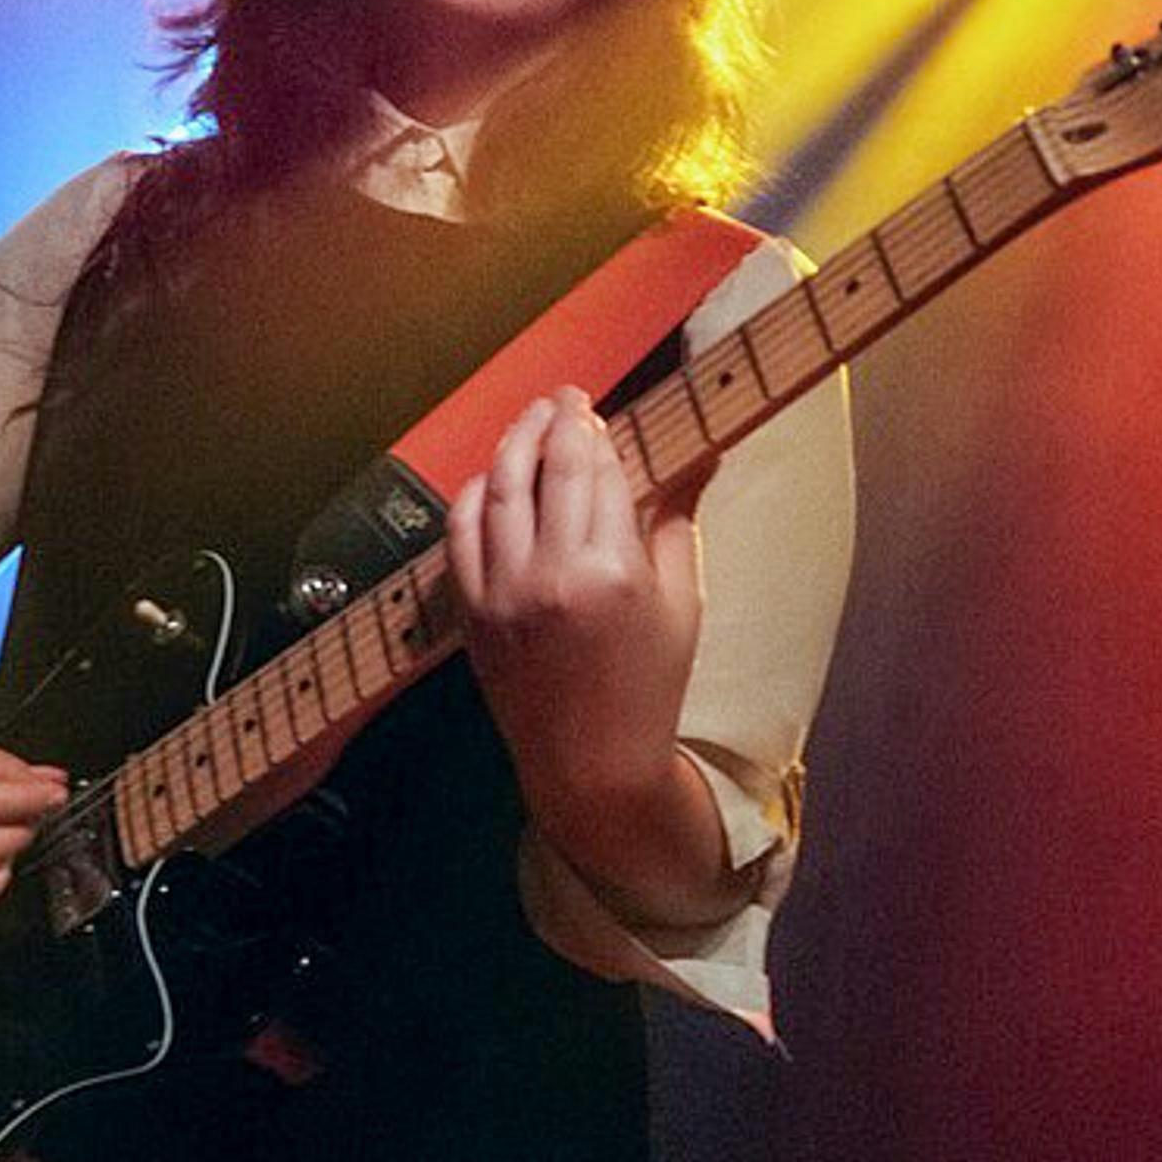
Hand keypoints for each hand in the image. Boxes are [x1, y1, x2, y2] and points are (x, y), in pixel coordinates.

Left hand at [445, 387, 706, 804]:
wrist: (593, 764)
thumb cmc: (650, 685)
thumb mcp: (681, 602)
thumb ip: (677, 520)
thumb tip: (700, 454)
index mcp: (613, 570)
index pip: (597, 470)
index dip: (593, 429)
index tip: (593, 407)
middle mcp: (552, 575)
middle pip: (547, 467)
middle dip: (555, 419)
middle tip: (564, 397)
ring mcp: (503, 593)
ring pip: (497, 489)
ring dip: (512, 444)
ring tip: (528, 422)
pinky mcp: (473, 612)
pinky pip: (461, 533)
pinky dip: (473, 495)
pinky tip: (490, 478)